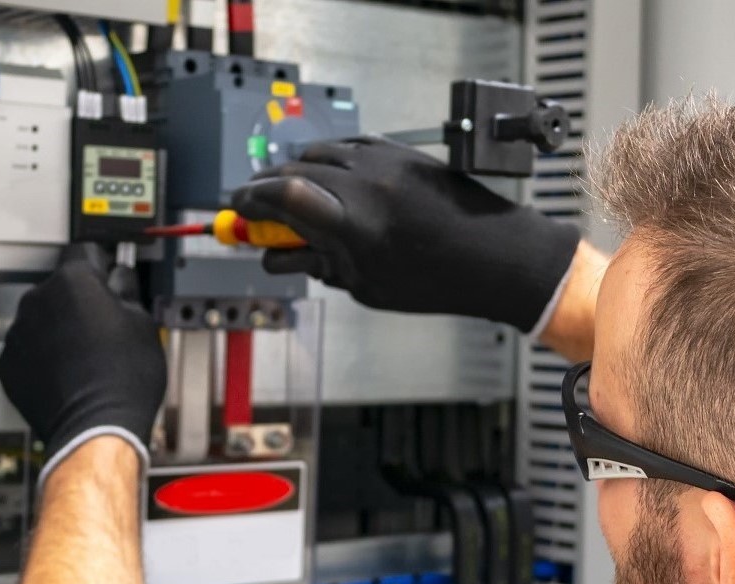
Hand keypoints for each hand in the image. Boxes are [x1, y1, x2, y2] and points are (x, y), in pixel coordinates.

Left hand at [0, 244, 165, 485]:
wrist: (96, 426)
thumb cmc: (123, 380)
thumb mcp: (144, 324)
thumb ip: (128, 291)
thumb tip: (121, 280)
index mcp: (75, 281)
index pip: (86, 250)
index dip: (104, 264)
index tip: (112, 274)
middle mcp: (39, 299)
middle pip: (61, 286)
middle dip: (81, 300)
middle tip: (108, 325)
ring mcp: (19, 332)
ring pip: (43, 317)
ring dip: (61, 327)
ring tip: (89, 354)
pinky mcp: (9, 363)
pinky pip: (28, 348)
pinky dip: (45, 356)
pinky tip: (71, 372)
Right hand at [231, 136, 580, 331]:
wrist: (496, 256)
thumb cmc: (439, 282)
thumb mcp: (368, 287)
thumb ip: (319, 265)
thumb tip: (280, 254)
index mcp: (355, 225)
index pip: (281, 197)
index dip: (249, 203)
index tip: (238, 213)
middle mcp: (366, 185)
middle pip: (292, 171)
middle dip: (266, 191)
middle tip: (256, 211)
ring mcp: (384, 162)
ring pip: (318, 153)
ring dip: (295, 173)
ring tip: (292, 199)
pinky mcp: (400, 152)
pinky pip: (349, 145)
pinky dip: (329, 161)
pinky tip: (329, 181)